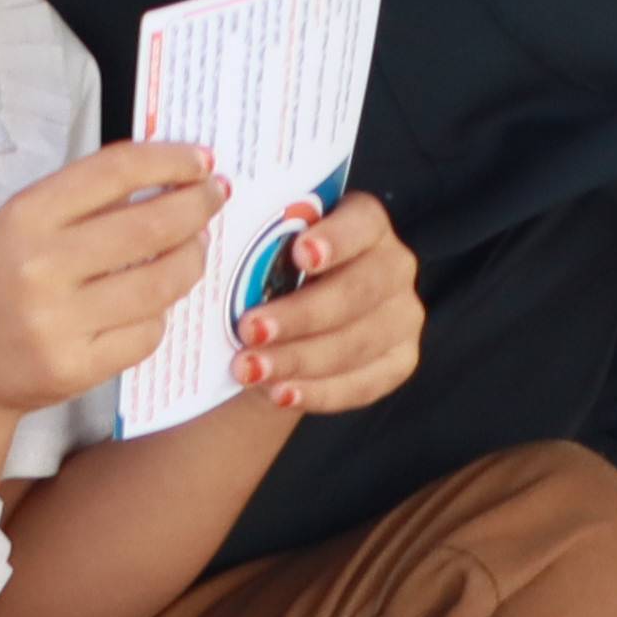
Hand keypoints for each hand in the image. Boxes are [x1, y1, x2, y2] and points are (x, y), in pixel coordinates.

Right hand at [0, 139, 219, 424]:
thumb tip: (161, 179)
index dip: (167, 160)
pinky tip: (154, 303)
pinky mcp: (78, 367)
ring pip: (160, 283)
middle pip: (149, 226)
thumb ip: (74, 205)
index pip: (112, 172)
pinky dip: (161, 314)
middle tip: (215, 197)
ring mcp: (59, 321)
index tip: (200, 159)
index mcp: (22, 218)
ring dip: (192, 260)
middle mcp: (40, 266)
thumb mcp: (12, 229)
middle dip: (197, 206)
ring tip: (195, 248)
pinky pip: (148, 333)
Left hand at [228, 191, 419, 416]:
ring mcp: (402, 316)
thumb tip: (213, 249)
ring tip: (250, 369)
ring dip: (299, 359)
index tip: (299, 255)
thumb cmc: (268, 271)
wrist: (286, 326)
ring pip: (357, 342)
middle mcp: (393, 265)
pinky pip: (365, 383)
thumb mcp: (265, 250)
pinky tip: (280, 393)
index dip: (335, 239)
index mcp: (364, 222)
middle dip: (301, 315)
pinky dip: (318, 391)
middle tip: (250, 329)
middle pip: (356, 291)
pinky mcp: (400, 360)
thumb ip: (259, 246)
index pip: (362, 222)